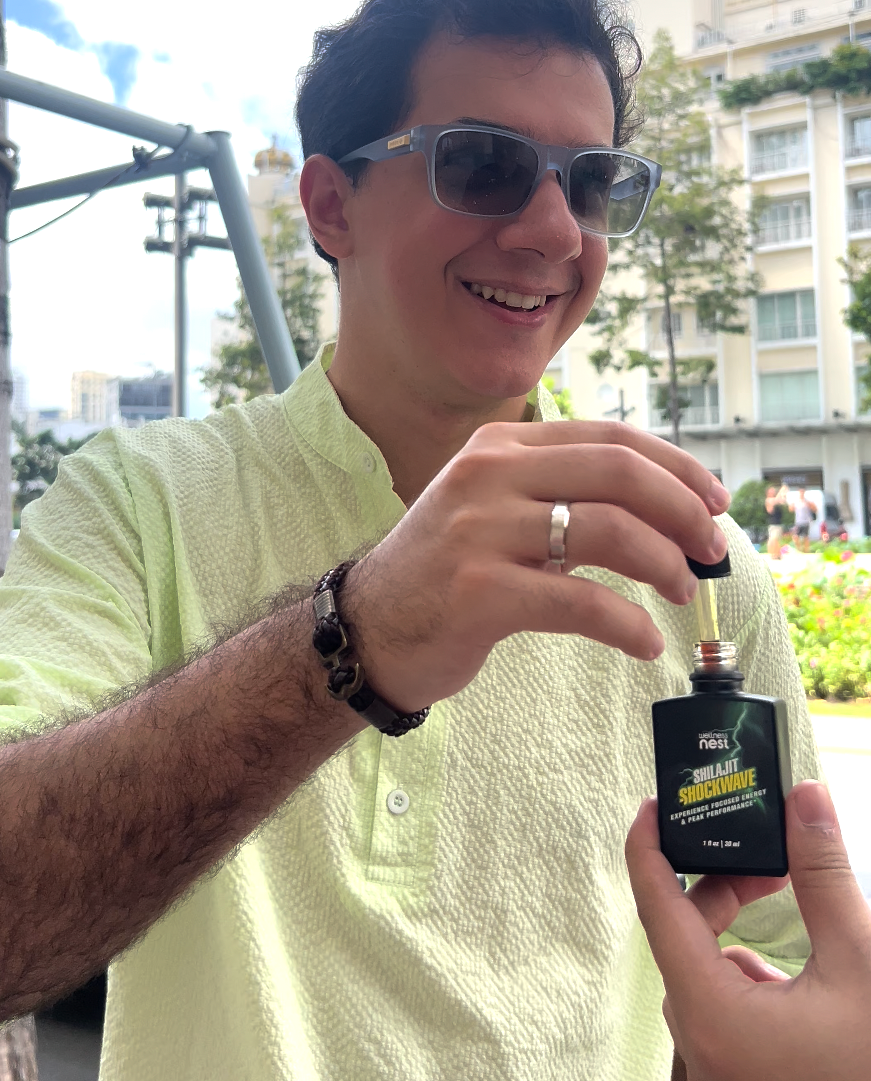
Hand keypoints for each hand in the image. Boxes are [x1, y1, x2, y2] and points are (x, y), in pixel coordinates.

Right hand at [344, 419, 728, 710]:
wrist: (367, 628)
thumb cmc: (445, 572)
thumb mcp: (494, 508)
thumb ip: (561, 495)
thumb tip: (663, 510)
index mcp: (500, 446)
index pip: (609, 438)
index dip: (675, 466)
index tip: (713, 500)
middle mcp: (489, 474)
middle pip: (619, 473)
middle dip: (683, 511)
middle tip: (712, 549)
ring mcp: (480, 531)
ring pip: (609, 531)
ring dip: (665, 565)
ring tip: (684, 593)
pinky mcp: (480, 593)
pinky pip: (580, 602)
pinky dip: (627, 625)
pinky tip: (644, 643)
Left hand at [626, 782, 870, 1080]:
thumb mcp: (858, 964)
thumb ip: (822, 877)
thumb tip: (804, 798)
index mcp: (711, 1016)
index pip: (656, 911)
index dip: (648, 850)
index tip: (651, 807)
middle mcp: (701, 1049)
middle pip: (684, 942)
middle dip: (720, 890)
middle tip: (768, 859)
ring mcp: (719, 1075)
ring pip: (706, 978)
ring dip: (735, 934)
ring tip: (784, 904)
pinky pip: (725, 1015)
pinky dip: (748, 980)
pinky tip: (795, 975)